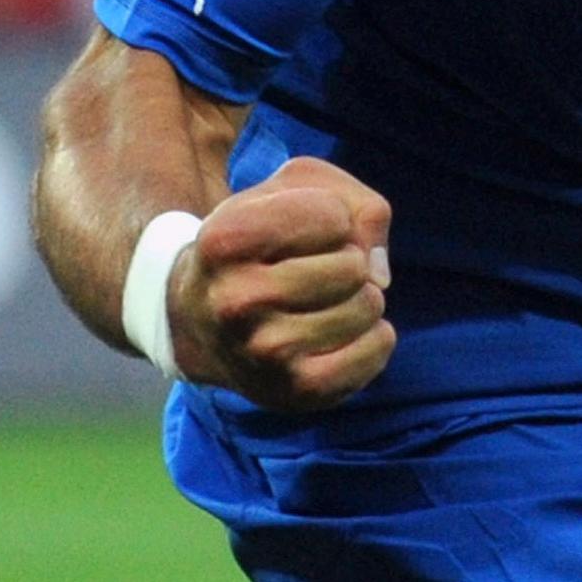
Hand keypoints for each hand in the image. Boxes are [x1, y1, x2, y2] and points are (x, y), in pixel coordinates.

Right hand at [169, 155, 395, 411]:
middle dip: (349, 259)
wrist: (201, 321)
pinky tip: (342, 333)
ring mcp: (262, 352)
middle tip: (313, 271)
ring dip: (362, 297)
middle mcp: (233, 301)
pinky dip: (377, 336)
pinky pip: (376, 350)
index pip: (331, 216)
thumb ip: (354, 202)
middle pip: (353, 266)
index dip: (331, 215)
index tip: (298, 231)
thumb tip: (380, 275)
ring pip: (368, 306)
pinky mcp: (295, 391)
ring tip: (323, 302)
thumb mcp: (295, 191)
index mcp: (224, 240)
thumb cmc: (262, 241)